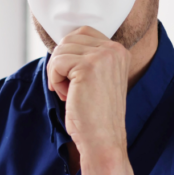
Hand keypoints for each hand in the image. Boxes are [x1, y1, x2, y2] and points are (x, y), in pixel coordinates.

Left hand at [47, 26, 134, 174]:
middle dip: (61, 64)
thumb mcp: (96, 78)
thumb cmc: (95, 115)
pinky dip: (55, 80)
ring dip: (58, 73)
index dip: (69, 56)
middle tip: (69, 89)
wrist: (103, 140)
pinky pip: (56, 63)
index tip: (73, 79)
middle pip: (69, 39)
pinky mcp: (87, 66)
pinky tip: (67, 96)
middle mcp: (114, 49)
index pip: (82, 34)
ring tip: (70, 93)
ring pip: (61, 50)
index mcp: (119, 51)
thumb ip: (86, 58)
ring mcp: (102, 56)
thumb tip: (59, 45)